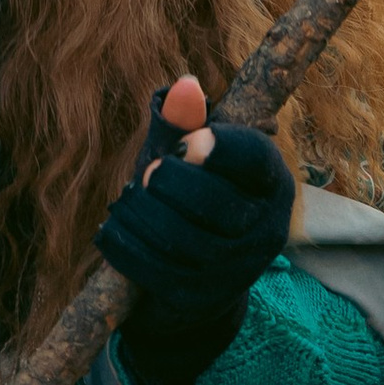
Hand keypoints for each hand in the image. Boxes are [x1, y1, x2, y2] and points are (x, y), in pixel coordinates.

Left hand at [97, 72, 295, 384]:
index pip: (253, 157)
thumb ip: (184, 122)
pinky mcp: (199, 298)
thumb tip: (182, 86)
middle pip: (212, 200)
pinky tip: (112, 227)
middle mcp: (266, 229)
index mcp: (271, 182)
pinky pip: (152, 268)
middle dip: (166, 180)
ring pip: (178, 237)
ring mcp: (235, 270)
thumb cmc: (190, 198)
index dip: (214, 145)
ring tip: (125, 200)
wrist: (197, 280)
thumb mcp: (190, 157)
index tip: (184, 144)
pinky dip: (122, 242)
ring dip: (137, 211)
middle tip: (147, 175)